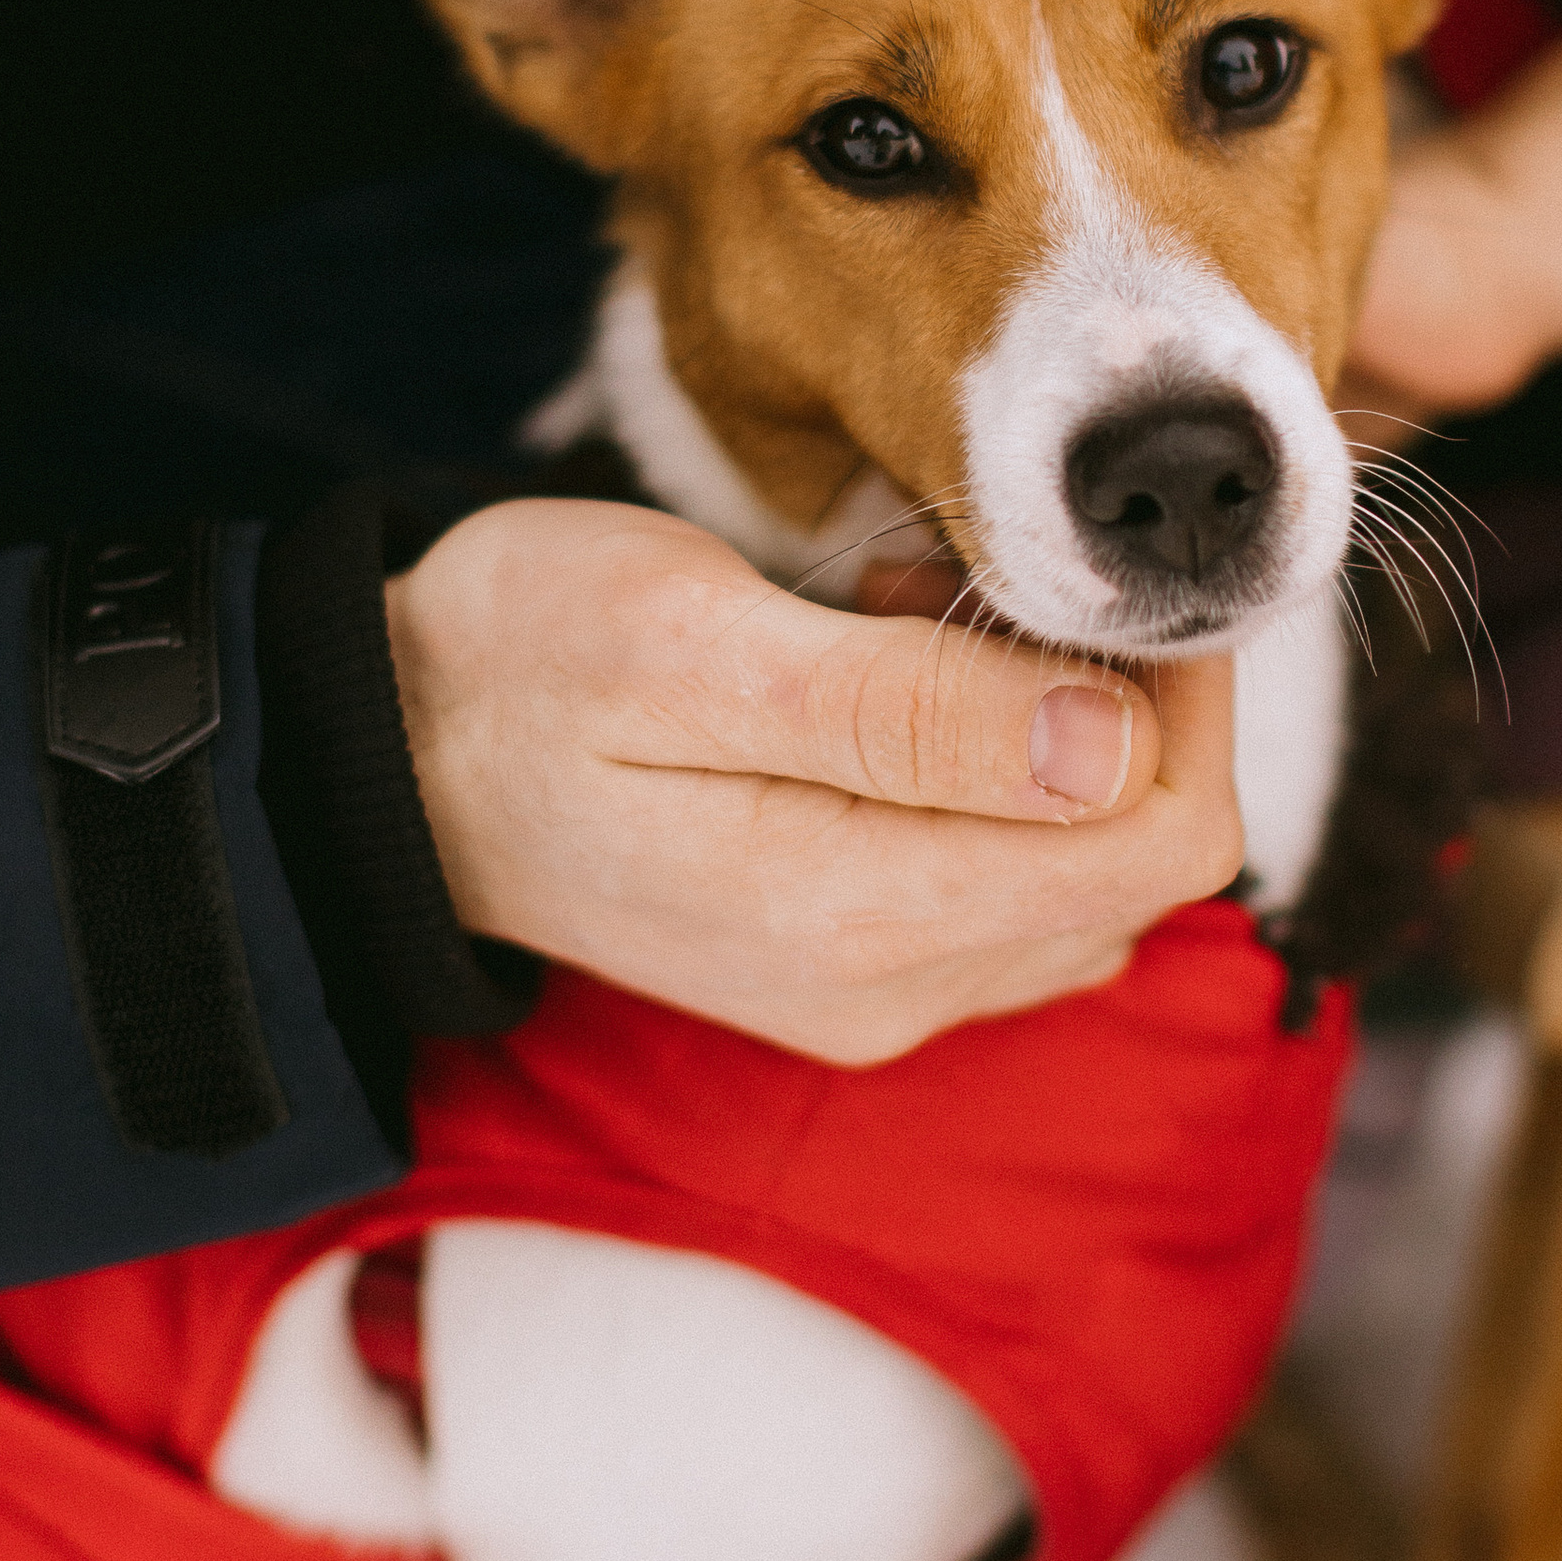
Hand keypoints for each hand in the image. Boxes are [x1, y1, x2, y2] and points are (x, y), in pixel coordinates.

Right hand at [385, 500, 1242, 1063]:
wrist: (381, 749)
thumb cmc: (521, 662)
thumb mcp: (692, 642)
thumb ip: (903, 709)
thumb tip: (1111, 748)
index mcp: (862, 920)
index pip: (1159, 838)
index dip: (1180, 694)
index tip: (1090, 568)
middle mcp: (894, 992)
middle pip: (1144, 858)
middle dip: (1118, 697)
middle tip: (973, 572)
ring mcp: (878, 992)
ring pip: (1089, 863)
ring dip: (1054, 723)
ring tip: (908, 610)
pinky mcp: (857, 963)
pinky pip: (1010, 870)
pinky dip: (997, 761)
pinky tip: (894, 672)